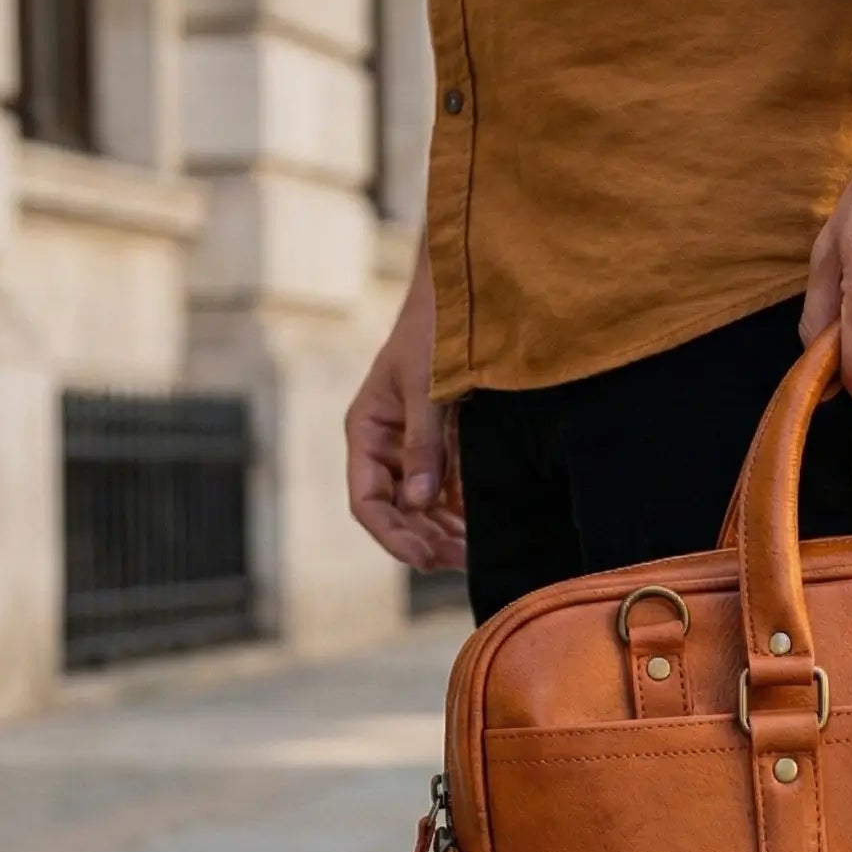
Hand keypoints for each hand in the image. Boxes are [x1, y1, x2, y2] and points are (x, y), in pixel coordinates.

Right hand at [346, 270, 465, 570]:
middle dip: (426, 539)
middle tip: (461, 560)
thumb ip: (423, 444)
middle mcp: (388, 446)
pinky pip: (452, 488)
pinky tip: (485, 527)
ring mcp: (418, 447)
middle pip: (398, 511)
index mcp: (367, 431)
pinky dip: (465, 510)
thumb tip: (417, 503)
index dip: (392, 535)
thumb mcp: (425, 385)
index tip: (423, 557)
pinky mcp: (449, 444)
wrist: (463, 292)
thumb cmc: (433, 330)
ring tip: (476, 551)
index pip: (367, 500)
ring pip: (426, 506)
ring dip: (447, 531)